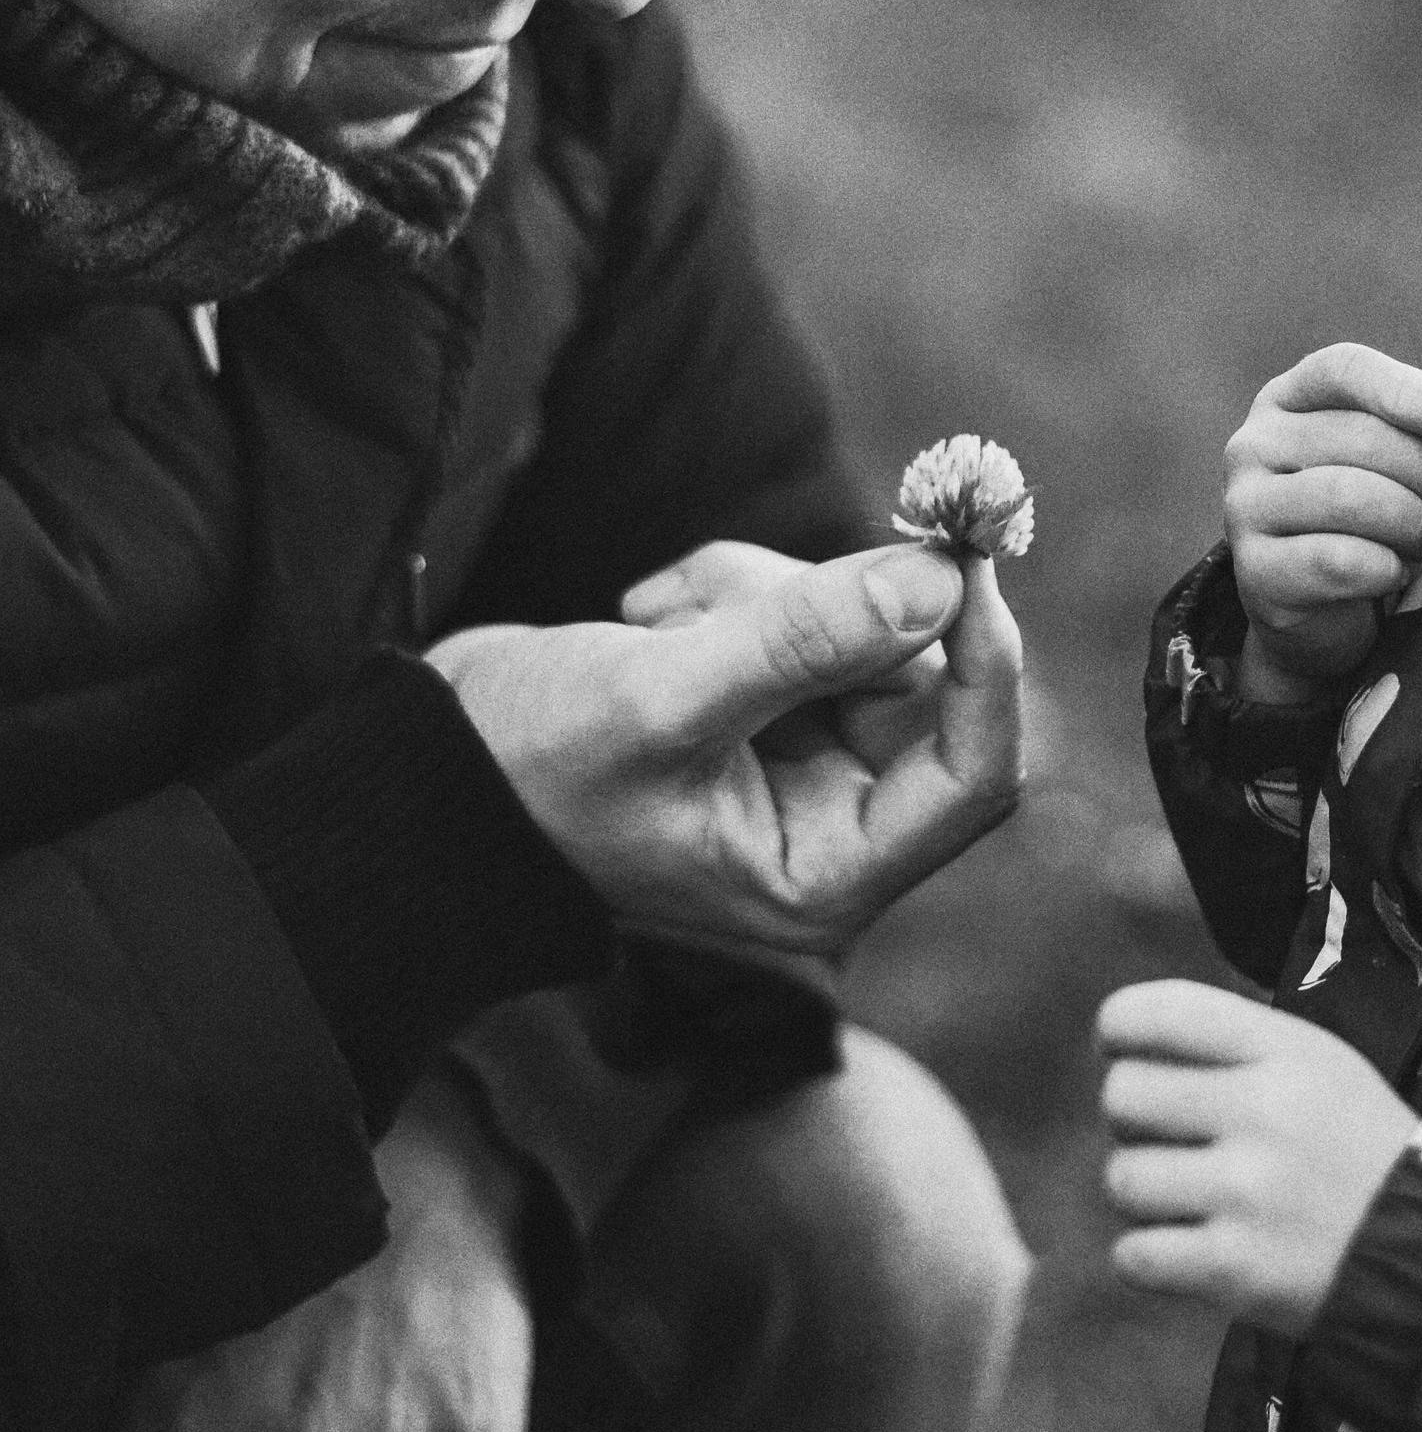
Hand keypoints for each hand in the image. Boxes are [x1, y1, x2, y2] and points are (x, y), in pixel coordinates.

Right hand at [428, 540, 1022, 957]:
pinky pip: (797, 610)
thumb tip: (939, 580)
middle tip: (724, 593)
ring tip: (655, 622)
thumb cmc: (528, 771)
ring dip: (758, 594)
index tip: (962, 559)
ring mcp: (800, 761)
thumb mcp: (663, 698)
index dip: (986, 663)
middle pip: (914, 680)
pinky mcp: (764, 701)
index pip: (974, 772)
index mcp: (829, 872)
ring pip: (853, 627)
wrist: (424, 777)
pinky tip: (646, 620)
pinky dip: (728, 592)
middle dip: (822, 612)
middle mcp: (832, 826)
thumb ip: (803, 640)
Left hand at [1097, 979, 1416, 1335]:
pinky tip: (1189, 1251)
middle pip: (1122, 1095)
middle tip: (1175, 1142)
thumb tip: (1123, 1042)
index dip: (1116, 1031)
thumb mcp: (1320, 1066)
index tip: (1123, 1054)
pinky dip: (1149, 1258)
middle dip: (1135, 1122)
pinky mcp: (1237, 1271)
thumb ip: (1232, 1046)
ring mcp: (1249, 1194)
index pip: (1155, 1012)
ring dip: (1145, 1196)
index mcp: (1286, 1051)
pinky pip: (1133, 1255)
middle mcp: (1264, 1113)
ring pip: (1122, 1179)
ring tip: (1193, 1202)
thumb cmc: (1358, 1152)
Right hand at [1224, 342, 1421, 702]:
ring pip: (1347, 497)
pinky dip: (1385, 569)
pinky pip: (1337, 559)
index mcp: (1289, 401)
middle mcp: (1253, 445)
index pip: (1342, 369)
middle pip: (1357, 437)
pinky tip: (1393, 573)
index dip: (1402, 388)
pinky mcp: (1254, 570)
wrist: (1320, 612)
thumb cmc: (1363, 521)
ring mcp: (1244, 507)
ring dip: (1409, 524)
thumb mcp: (1405, 464)